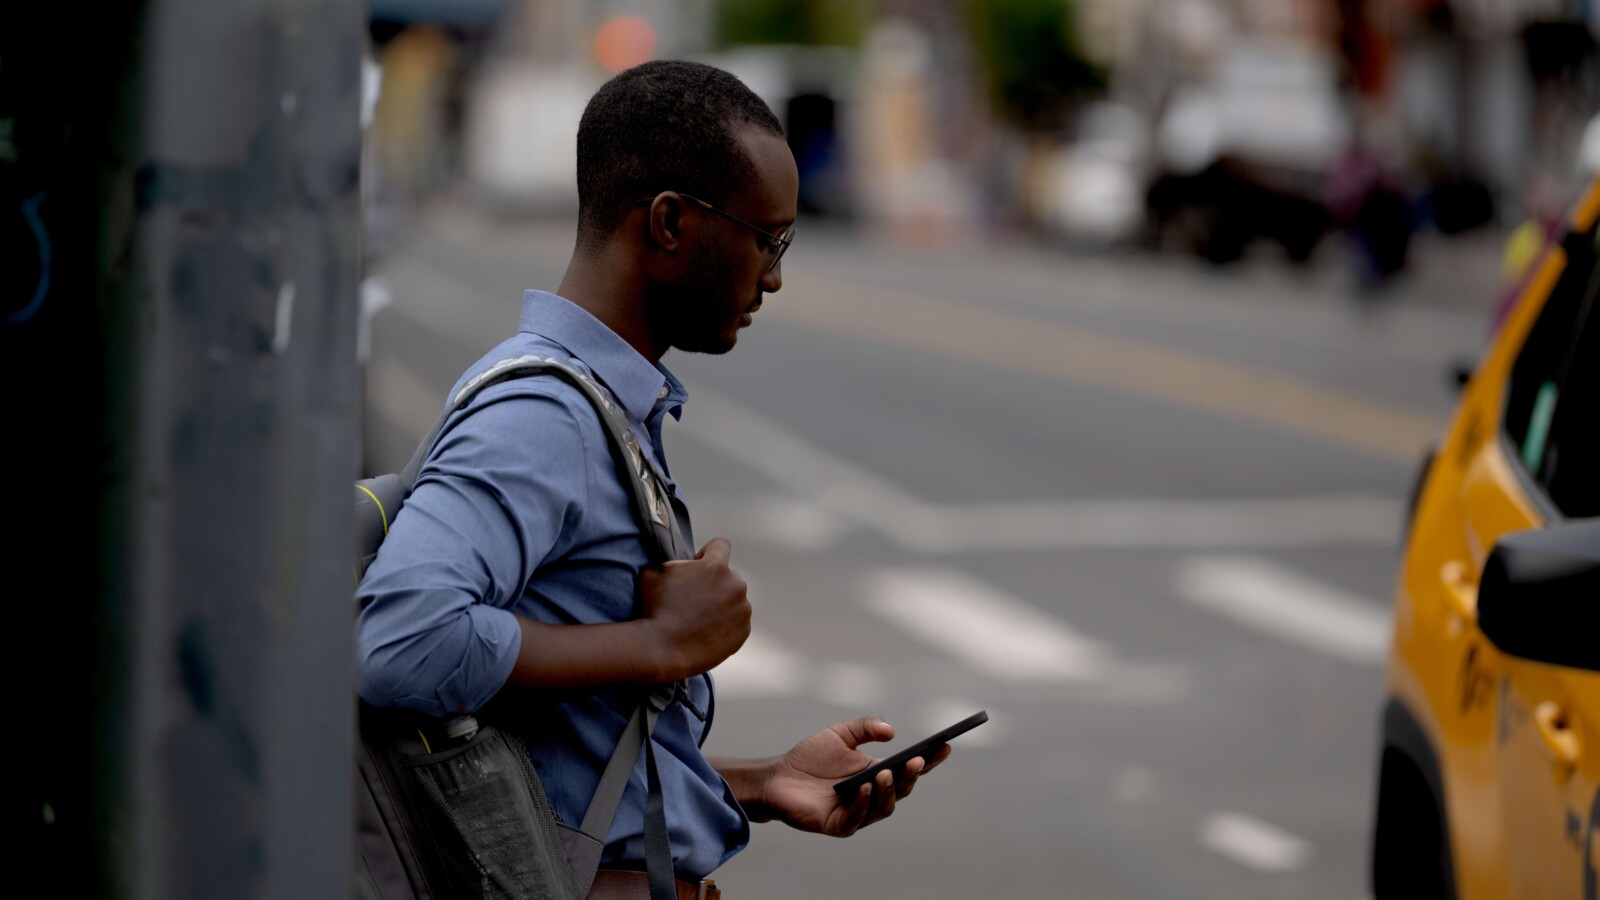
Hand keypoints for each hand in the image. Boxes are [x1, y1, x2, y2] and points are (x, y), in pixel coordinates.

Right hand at [635, 538, 750, 681]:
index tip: (698, 566)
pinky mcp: (743, 631)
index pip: (721, 545)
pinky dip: (725, 625)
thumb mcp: (654, 573)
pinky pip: (736, 622)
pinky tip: (705, 632)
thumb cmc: (655, 609)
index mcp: (715, 567)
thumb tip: (678, 566)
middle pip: (728, 576)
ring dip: (721, 604)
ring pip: (734, 600)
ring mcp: (742, 610)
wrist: (662, 649)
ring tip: (698, 619)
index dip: (707, 553)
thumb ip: (673, 563)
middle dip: (714, 583)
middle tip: (694, 599)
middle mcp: (735, 585)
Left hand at [751, 717, 950, 836]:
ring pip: (884, 808)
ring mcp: (858, 812)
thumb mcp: (840, 733)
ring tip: (885, 773)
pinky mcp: (838, 825)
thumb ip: (865, 727)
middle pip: (901, 789)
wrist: (777, 777)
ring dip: (888, 791)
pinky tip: (863, 788)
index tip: (945, 745)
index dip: (930, 759)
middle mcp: (873, 795)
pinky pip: (856, 819)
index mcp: (878, 773)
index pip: (910, 769)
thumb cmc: (810, 757)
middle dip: (911, 776)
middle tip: (917, 760)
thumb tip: (892, 732)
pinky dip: (862, 804)